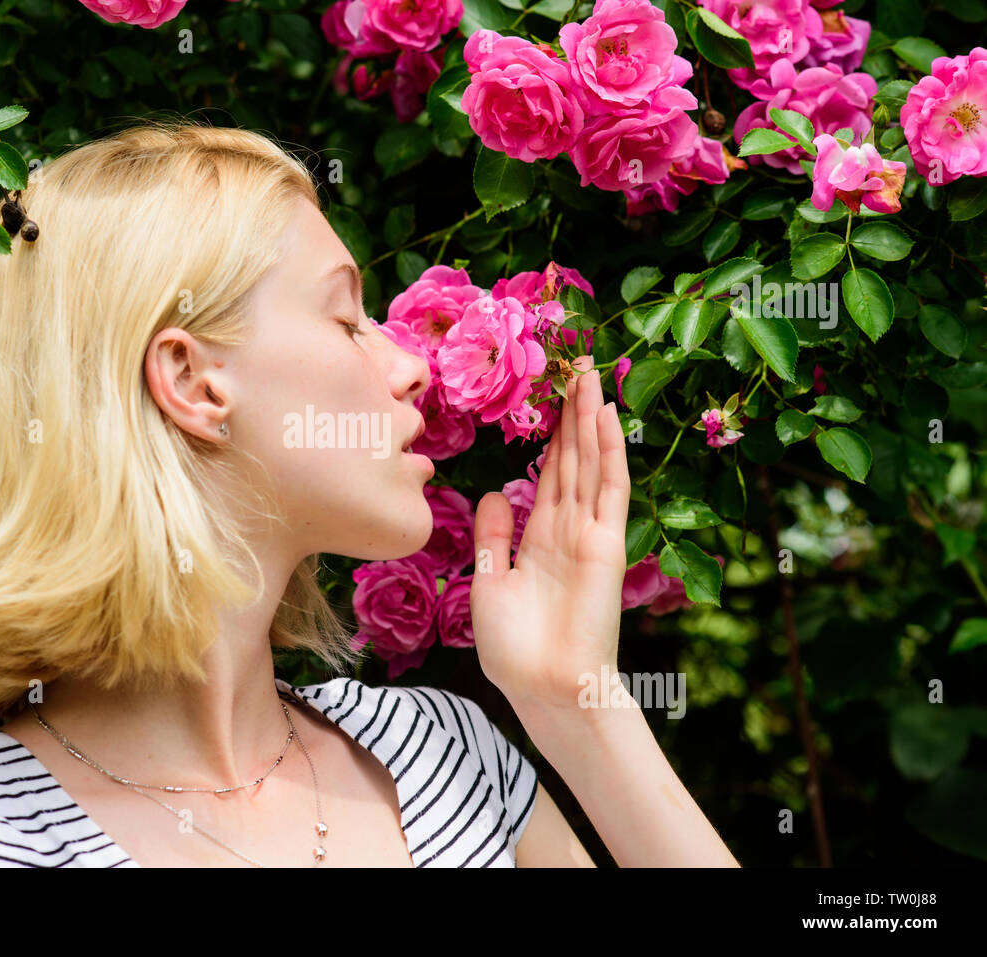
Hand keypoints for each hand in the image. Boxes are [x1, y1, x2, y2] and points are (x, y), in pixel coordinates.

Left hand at [470, 354, 630, 713]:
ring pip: (591, 463)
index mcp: (538, 538)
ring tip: (591, 372)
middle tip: (575, 362)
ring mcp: (589, 533)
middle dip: (572, 411)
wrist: (542, 687)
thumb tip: (494, 493)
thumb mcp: (487, 582)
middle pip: (572, 458)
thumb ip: (492, 537)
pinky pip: (609, 489)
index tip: (548, 394)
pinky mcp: (606, 543)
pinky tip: (605, 416)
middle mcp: (567, 529)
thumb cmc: (515, 648)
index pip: (548, 473)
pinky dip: (609, 451)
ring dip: (592, 418)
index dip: (550, 434)